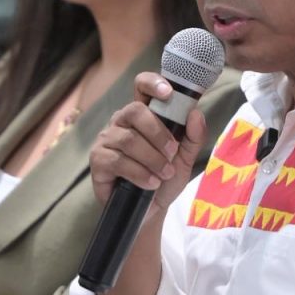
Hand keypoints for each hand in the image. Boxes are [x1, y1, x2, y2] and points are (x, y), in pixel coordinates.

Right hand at [89, 71, 207, 219]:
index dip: (152, 83)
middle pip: (134, 111)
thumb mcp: (185, 158)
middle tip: (172, 153)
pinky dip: (139, 173)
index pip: (141, 86)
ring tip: (164, 174)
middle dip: (158, 133)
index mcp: (143, 115)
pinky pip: (118, 160)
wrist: (150, 212)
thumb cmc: (164, 179)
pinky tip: (150, 183)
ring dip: (152, 158)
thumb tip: (196, 113)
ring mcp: (107, 140)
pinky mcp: (98, 160)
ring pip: (128, 139)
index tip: (168, 92)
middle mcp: (122, 122)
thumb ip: (193, 136)